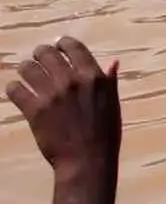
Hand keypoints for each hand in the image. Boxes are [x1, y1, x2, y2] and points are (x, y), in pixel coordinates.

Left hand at [7, 39, 120, 181]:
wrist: (87, 160)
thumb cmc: (105, 133)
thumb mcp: (112, 103)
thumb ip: (108, 80)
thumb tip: (112, 62)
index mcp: (93, 77)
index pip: (74, 47)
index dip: (63, 43)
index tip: (58, 46)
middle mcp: (71, 80)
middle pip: (47, 54)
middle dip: (40, 54)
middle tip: (38, 59)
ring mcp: (51, 95)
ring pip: (27, 68)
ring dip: (25, 69)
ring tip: (26, 74)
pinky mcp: (34, 110)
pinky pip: (15, 90)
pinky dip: (14, 88)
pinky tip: (17, 92)